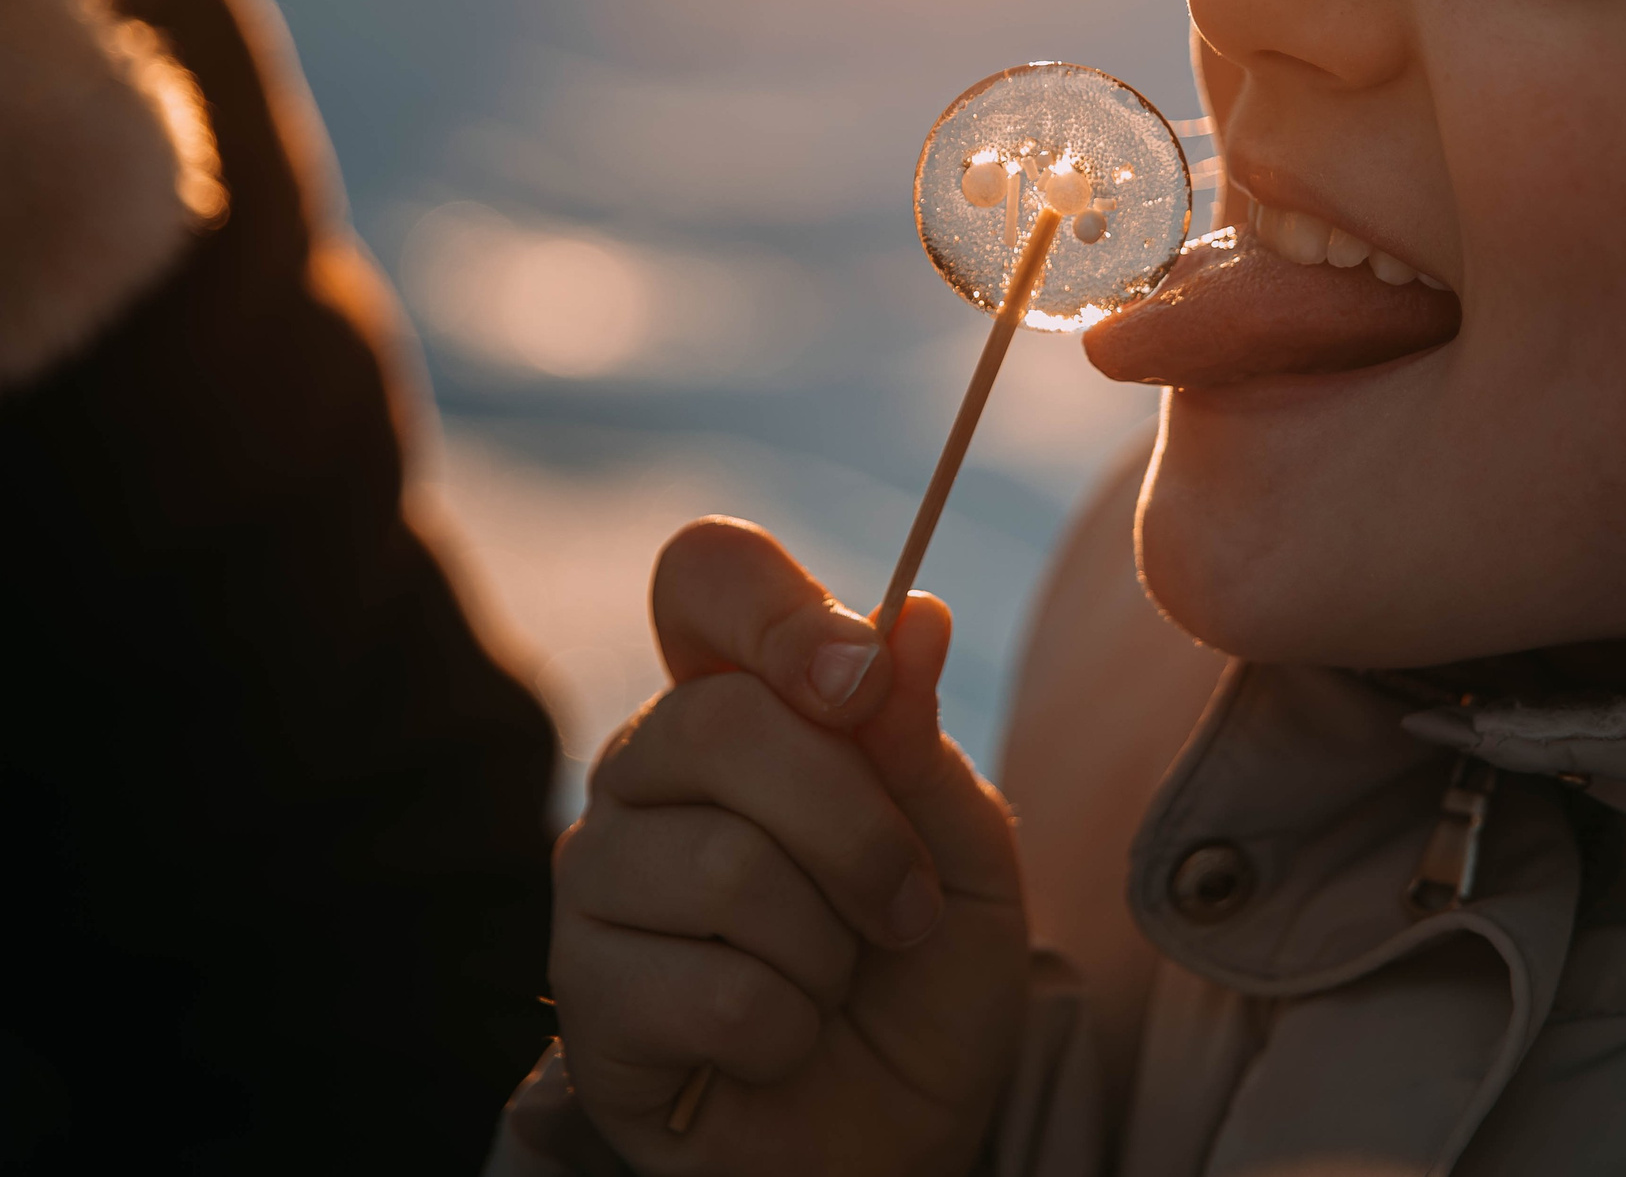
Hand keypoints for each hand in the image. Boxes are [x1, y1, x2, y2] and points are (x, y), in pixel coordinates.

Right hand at [549, 518, 1029, 1174]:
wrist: (905, 1127)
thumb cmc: (925, 971)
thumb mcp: (963, 846)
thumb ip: (921, 741)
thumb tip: (919, 618)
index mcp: (738, 701)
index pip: (704, 576)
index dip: (773, 607)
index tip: (858, 678)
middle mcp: (645, 771)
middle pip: (719, 720)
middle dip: (856, 823)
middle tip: (905, 903)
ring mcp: (599, 883)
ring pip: (722, 864)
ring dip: (831, 940)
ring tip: (840, 975)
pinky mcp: (589, 1003)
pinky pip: (712, 989)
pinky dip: (792, 1024)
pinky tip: (785, 1038)